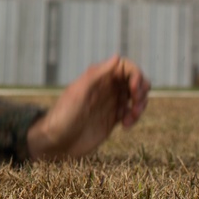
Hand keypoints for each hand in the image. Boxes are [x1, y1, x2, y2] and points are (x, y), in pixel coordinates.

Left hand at [27, 54, 149, 160]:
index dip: (135, 74)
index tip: (134, 89)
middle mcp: (105, 88)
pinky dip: (134, 117)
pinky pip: (131, 112)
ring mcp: (109, 103)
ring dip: (140, 106)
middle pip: (135, 80)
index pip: (125, 67)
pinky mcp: (112, 119)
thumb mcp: (78, 94)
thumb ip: (96, 75)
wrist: (56, 142)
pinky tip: (125, 126)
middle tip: (135, 105)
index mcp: (97, 78)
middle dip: (142, 91)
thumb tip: (117, 56)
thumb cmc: (63, 116)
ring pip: (136, 97)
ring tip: (129, 119)